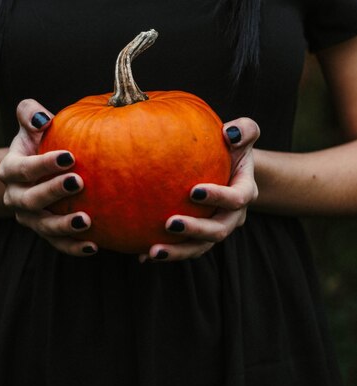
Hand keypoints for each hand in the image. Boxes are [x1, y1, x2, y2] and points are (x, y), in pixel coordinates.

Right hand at [0, 99, 97, 256]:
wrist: (34, 172)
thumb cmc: (38, 142)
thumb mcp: (31, 125)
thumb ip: (30, 113)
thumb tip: (43, 118)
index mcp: (10, 170)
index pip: (22, 168)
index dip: (43, 164)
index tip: (69, 156)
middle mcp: (16, 196)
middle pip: (30, 199)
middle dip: (53, 192)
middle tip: (78, 182)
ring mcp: (29, 218)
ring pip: (42, 226)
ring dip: (63, 226)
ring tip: (86, 220)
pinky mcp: (45, 233)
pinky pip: (58, 244)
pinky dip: (74, 248)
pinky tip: (94, 246)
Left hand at [139, 117, 259, 262]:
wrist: (228, 166)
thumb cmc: (231, 145)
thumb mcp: (243, 133)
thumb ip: (244, 129)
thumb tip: (229, 132)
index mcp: (245, 191)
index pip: (236, 198)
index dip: (218, 197)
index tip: (193, 191)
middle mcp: (233, 215)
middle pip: (219, 230)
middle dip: (195, 230)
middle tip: (169, 223)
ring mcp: (217, 228)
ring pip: (201, 247)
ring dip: (178, 251)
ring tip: (153, 251)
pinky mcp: (200, 237)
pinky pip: (184, 249)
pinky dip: (166, 253)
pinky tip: (141, 255)